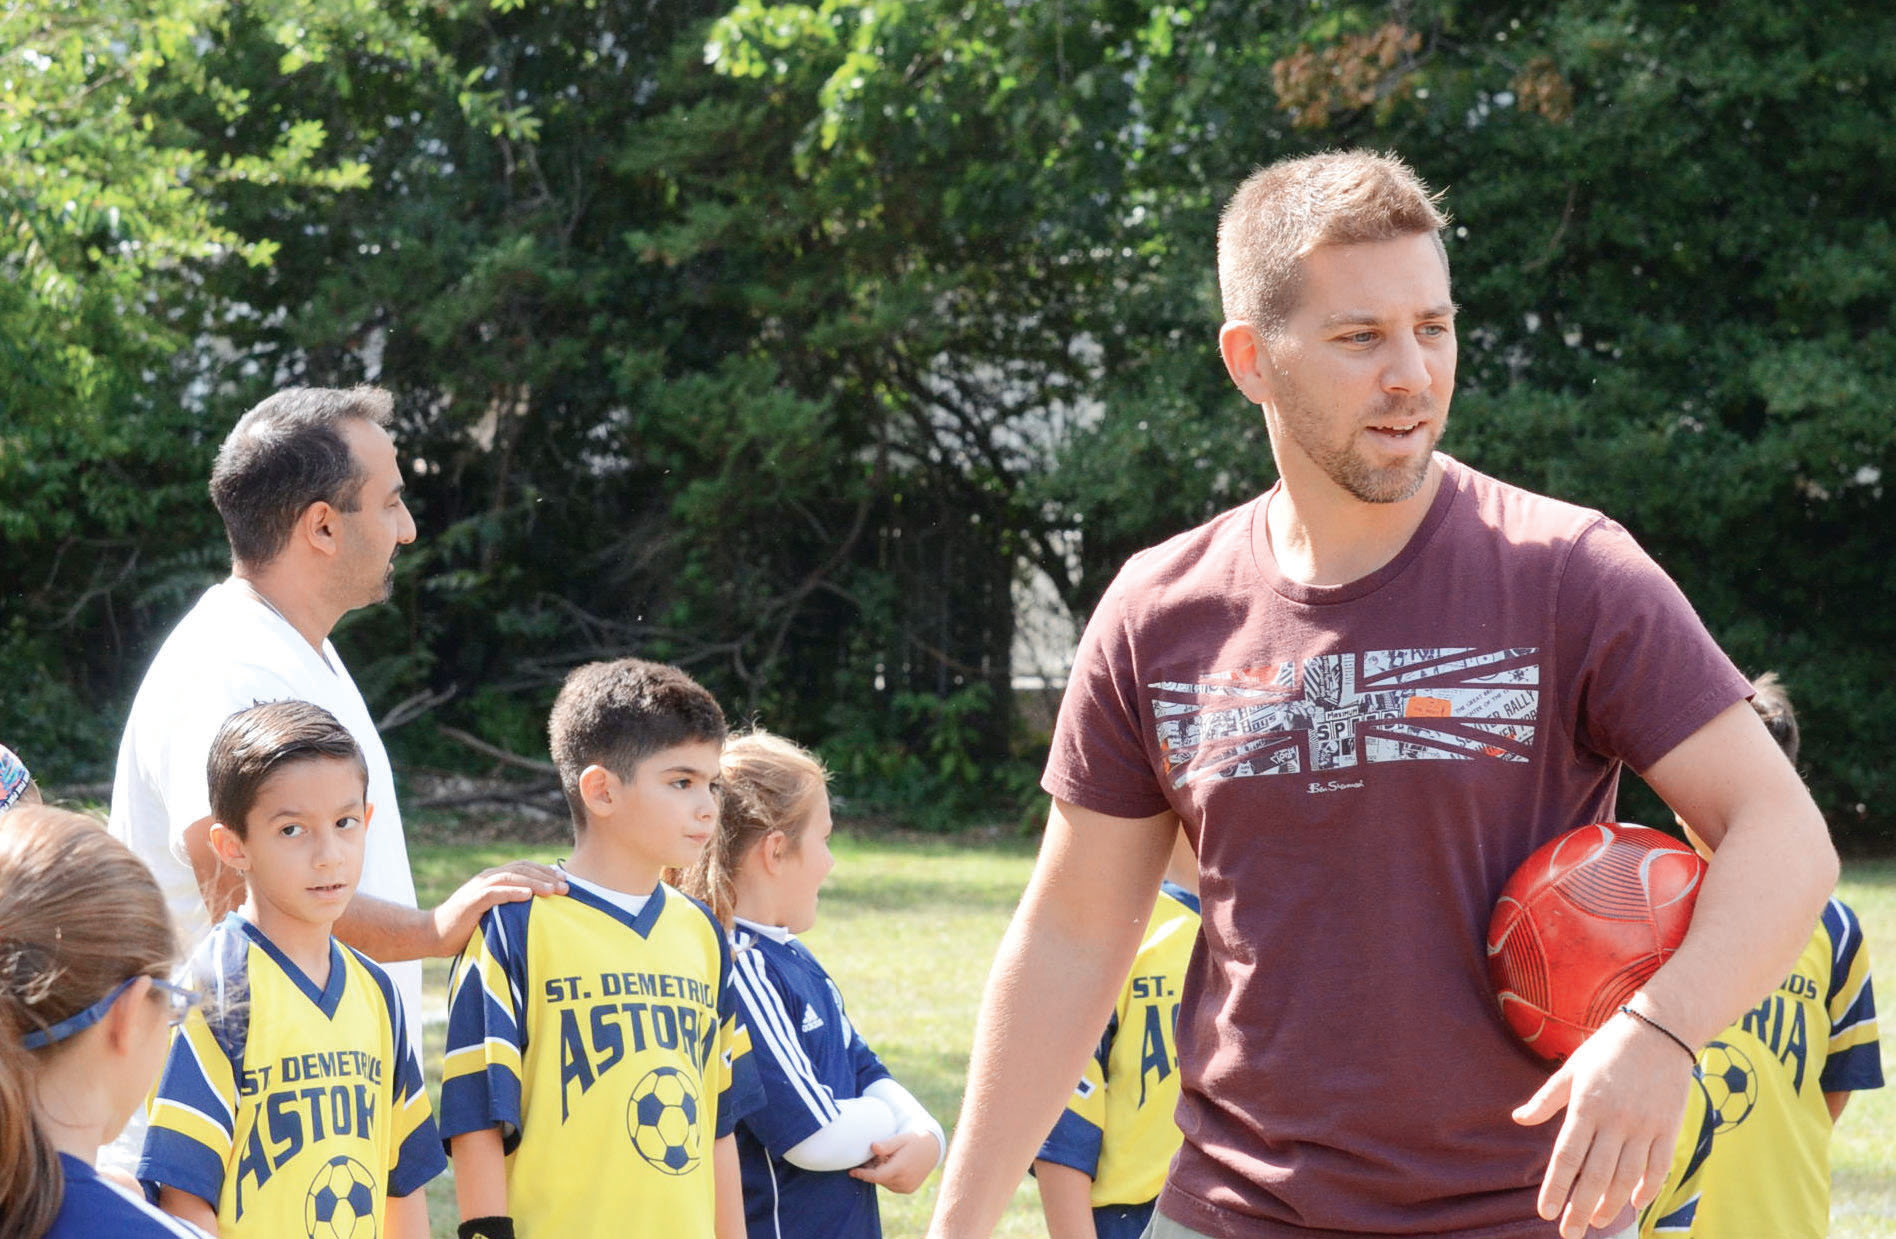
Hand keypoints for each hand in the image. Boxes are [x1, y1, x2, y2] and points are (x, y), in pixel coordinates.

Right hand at [429, 862, 567, 955]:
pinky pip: (495, 893)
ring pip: (512, 878)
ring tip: (554, 890)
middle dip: (546, 876)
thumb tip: (538, 910)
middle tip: (567, 886)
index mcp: (493, 878)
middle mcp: (487, 878)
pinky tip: (528, 896)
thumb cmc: (465, 927)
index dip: (546, 871)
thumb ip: (510, 906)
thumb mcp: (492, 913)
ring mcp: (479, 888)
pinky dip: (512, 892)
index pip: (525, 867)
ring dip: (535, 882)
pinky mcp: (472, 901)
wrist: (433, 934)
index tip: (566, 880)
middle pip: (522, 870)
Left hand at [849, 1130, 940, 1193]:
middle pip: (879, 1178)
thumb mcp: (901, 1138)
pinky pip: (892, 1185)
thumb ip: (887, 1144)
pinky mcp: (909, 1189)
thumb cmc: (914, 1141)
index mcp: (900, 1168)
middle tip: (874, 1157)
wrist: (933, 1149)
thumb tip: (873, 1147)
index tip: (851, 1172)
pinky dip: (888, 1177)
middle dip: (872, 1170)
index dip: (862, 1174)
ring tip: (886, 1159)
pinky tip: (892, 1165)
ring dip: (881, 1173)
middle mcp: (903, 1181)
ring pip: (885, 1182)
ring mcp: (907, 1187)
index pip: (875, 1176)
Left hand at [1513, 1010, 1694, 1238]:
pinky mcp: (1669, 1128)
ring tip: (1596, 1222)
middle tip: (1569, 1233)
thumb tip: (1519, 1119)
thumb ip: (1546, 1098)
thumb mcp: (1572, 1068)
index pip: (1567, 1157)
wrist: (1661, 1029)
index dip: (1556, 1187)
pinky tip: (1634, 1204)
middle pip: (1596, 1176)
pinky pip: (1659, 1167)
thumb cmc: (1609, 1048)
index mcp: (1587, 1105)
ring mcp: (1645, 1126)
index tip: (1545, 1212)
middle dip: (1580, 1209)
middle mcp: (1616, 1120)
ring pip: (1627, 1178)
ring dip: (1611, 1205)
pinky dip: (1647, 1189)